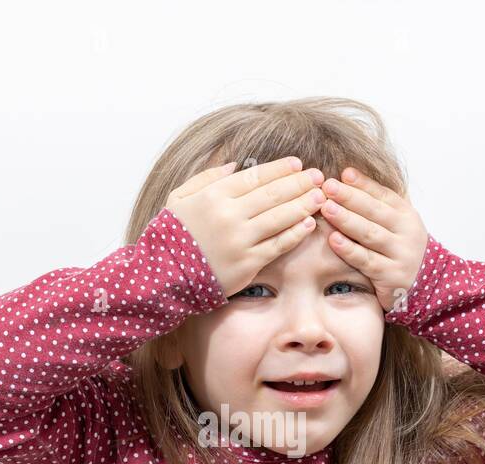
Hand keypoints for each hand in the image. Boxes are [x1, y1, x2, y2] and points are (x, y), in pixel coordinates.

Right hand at [165, 156, 327, 298]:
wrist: (164, 278)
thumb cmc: (171, 237)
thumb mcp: (179, 198)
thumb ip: (206, 178)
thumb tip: (235, 166)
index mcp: (214, 196)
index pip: (255, 177)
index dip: (280, 169)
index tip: (297, 164)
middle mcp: (229, 216)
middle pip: (273, 195)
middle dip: (299, 183)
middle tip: (319, 176)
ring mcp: (240, 241)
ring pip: (280, 218)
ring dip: (304, 205)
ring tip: (320, 196)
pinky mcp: (248, 264)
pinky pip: (278, 245)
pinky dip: (295, 233)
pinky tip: (309, 223)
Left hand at [318, 167, 428, 313]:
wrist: (424, 285)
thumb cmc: (400, 249)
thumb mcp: (398, 223)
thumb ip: (379, 202)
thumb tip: (348, 174)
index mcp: (407, 215)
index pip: (383, 195)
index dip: (363, 184)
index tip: (344, 174)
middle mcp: (407, 232)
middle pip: (375, 212)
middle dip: (350, 198)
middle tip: (328, 187)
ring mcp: (400, 254)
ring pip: (369, 234)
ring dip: (346, 220)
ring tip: (326, 208)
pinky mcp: (390, 275)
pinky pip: (366, 260)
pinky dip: (349, 250)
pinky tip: (333, 239)